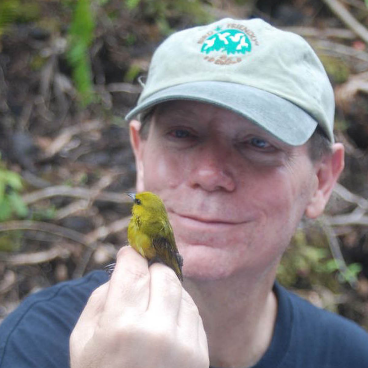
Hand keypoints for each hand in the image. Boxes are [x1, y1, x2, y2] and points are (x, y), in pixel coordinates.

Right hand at [70, 246, 208, 367]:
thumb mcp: (82, 342)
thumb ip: (101, 298)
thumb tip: (124, 270)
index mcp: (121, 327)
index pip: (133, 269)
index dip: (131, 256)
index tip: (129, 254)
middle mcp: (157, 332)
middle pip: (163, 274)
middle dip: (150, 270)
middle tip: (141, 279)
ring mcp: (184, 344)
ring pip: (181, 289)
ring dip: (166, 288)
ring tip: (152, 304)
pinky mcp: (201, 354)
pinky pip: (193, 311)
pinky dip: (180, 308)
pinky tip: (166, 322)